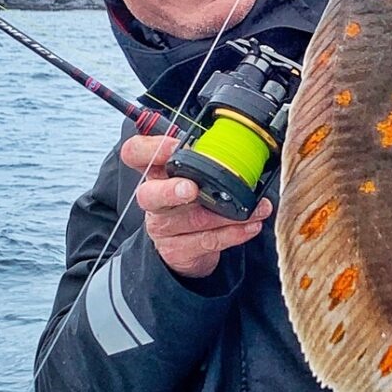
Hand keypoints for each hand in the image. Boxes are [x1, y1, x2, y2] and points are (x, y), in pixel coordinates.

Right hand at [120, 134, 272, 279]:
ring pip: (192, 220)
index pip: (136, 153)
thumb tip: (233, 141)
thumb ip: (204, 157)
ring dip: (227, 214)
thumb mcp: (195, 175)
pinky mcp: (177, 250)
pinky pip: (207, 242)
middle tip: (192, 189)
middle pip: (150, 194)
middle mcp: (153, 199)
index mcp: (156, 172)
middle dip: (171, 191)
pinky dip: (233, 233)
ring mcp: (163, 227)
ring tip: (256, 208)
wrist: (189, 246)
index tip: (174, 147)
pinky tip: (250, 225)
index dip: (150, 149)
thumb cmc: (194, 201)